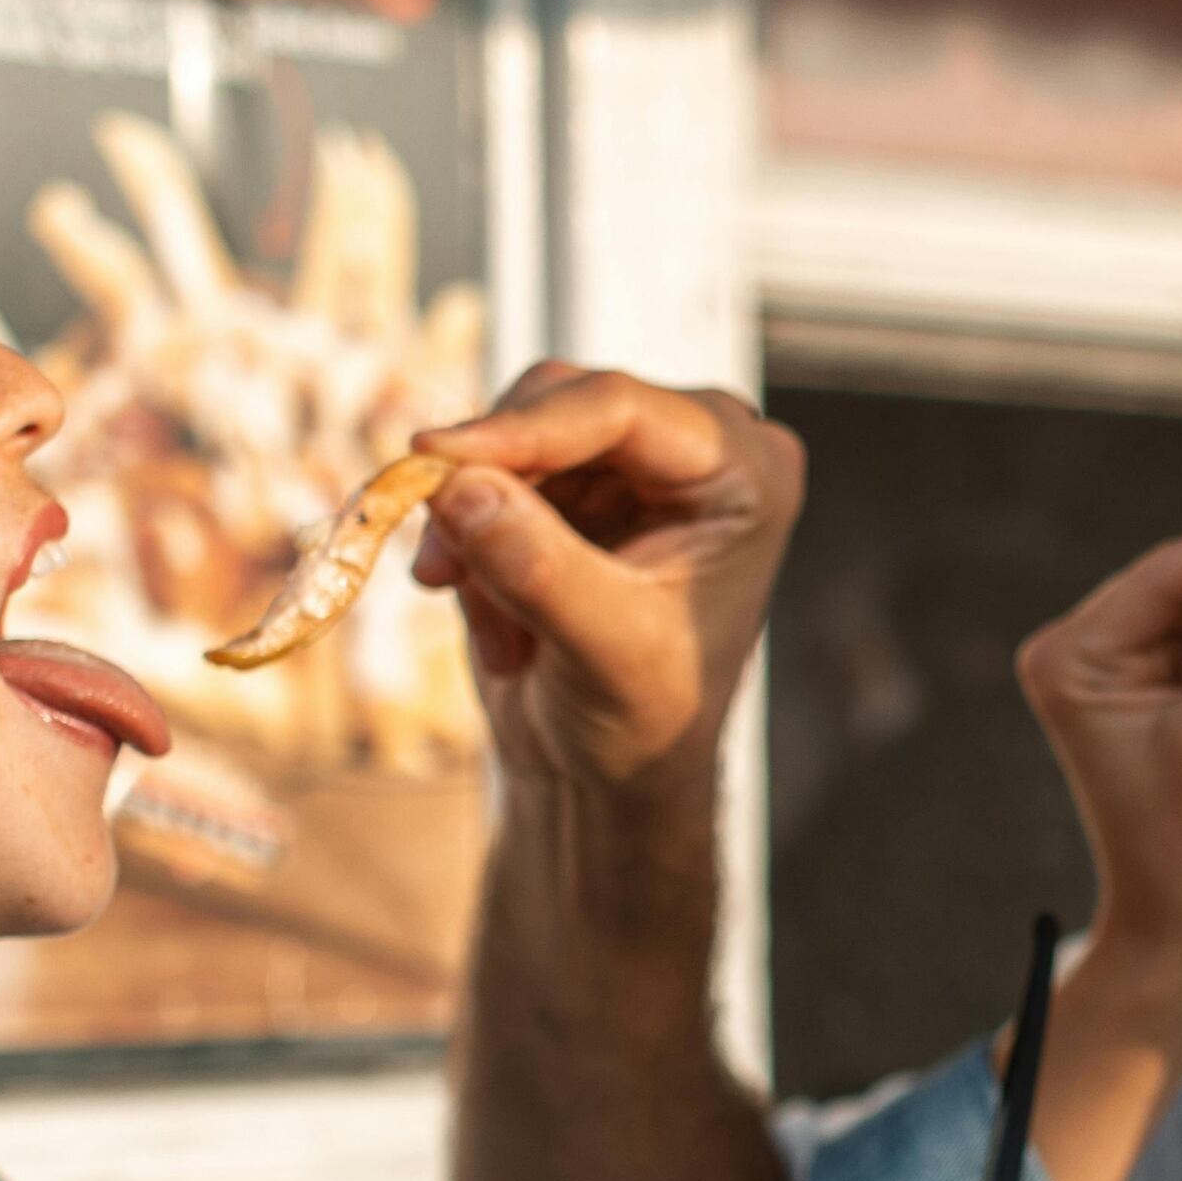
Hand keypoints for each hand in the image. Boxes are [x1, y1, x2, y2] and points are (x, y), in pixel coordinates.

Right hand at [404, 363, 804, 801]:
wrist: (612, 776)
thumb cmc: (645, 725)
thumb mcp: (604, 652)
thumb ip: (537, 567)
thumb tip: (455, 486)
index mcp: (749, 473)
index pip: (623, 409)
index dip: (523, 428)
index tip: (432, 454)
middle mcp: (698, 449)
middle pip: (560, 404)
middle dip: (489, 477)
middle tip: (439, 561)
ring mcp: (633, 463)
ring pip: (512, 438)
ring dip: (475, 526)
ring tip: (497, 626)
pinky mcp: (575, 487)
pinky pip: (489, 479)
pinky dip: (471, 544)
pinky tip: (498, 626)